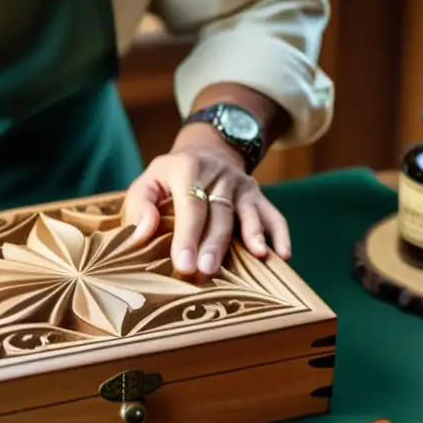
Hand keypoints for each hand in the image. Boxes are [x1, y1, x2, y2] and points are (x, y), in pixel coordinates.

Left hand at [122, 125, 290, 275]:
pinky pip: (273, 214)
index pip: (190, 206)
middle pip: (220, 213)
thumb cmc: (171, 179)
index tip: (183, 265)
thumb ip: (140, 206)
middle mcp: (218, 175)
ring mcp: (241, 185)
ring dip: (253, 235)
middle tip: (207, 271)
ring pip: (248, 212)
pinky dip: (280, 234)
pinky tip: (283, 255)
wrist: (207, 151)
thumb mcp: (148, 182)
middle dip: (215, 243)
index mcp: (188, 170)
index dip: (187, 236)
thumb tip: (141, 234)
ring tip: (256, 257)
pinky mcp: (257, 195)